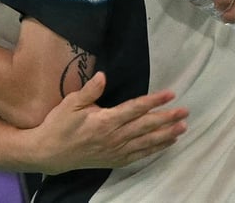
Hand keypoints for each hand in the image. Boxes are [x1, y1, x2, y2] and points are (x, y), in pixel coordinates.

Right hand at [29, 72, 187, 173]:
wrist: (50, 153)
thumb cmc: (59, 125)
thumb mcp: (70, 104)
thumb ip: (90, 91)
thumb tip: (103, 75)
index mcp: (105, 121)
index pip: (135, 109)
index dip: (154, 101)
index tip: (170, 94)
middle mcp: (114, 137)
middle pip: (146, 126)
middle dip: (167, 118)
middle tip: (185, 111)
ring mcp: (116, 150)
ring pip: (146, 142)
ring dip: (166, 135)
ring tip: (182, 127)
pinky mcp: (115, 160)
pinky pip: (140, 154)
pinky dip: (155, 149)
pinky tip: (166, 143)